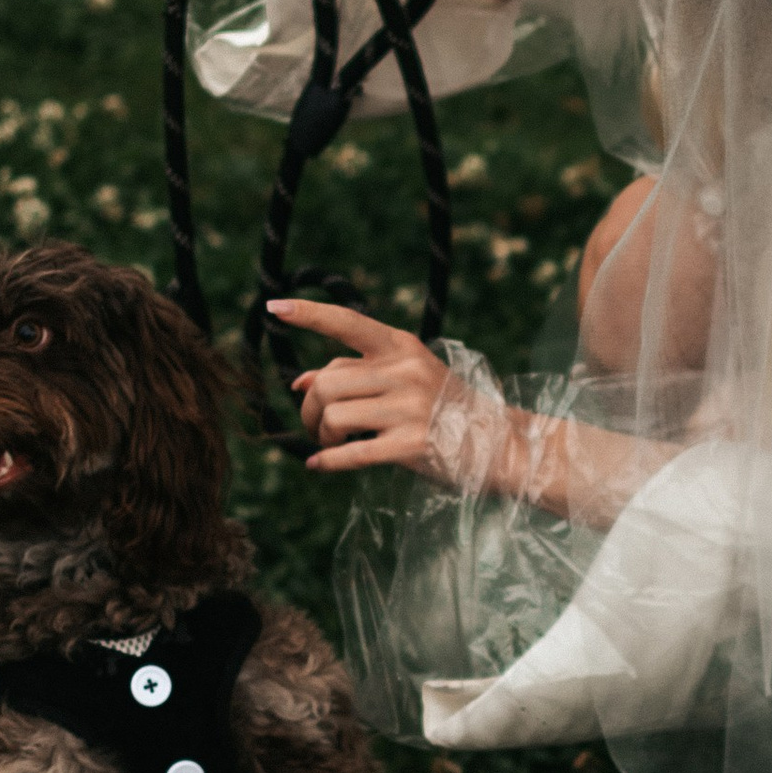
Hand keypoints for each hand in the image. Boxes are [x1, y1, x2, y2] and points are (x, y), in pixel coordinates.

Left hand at [272, 299, 490, 481]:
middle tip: (316, 427)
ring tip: (332, 444)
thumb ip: (354, 375)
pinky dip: (327, 461)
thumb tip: (298, 381)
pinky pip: (351, 453)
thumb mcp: (404, 379)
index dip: (308, 314)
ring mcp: (410, 407)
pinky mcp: (412, 444)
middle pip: (328, 382)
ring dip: (321, 436)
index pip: (348, 323)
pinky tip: (319, 465)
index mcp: (401, 347)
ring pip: (333, 416)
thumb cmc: (442, 409)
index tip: (273, 306)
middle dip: (310, 409)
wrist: (497, 443)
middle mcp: (405, 371)